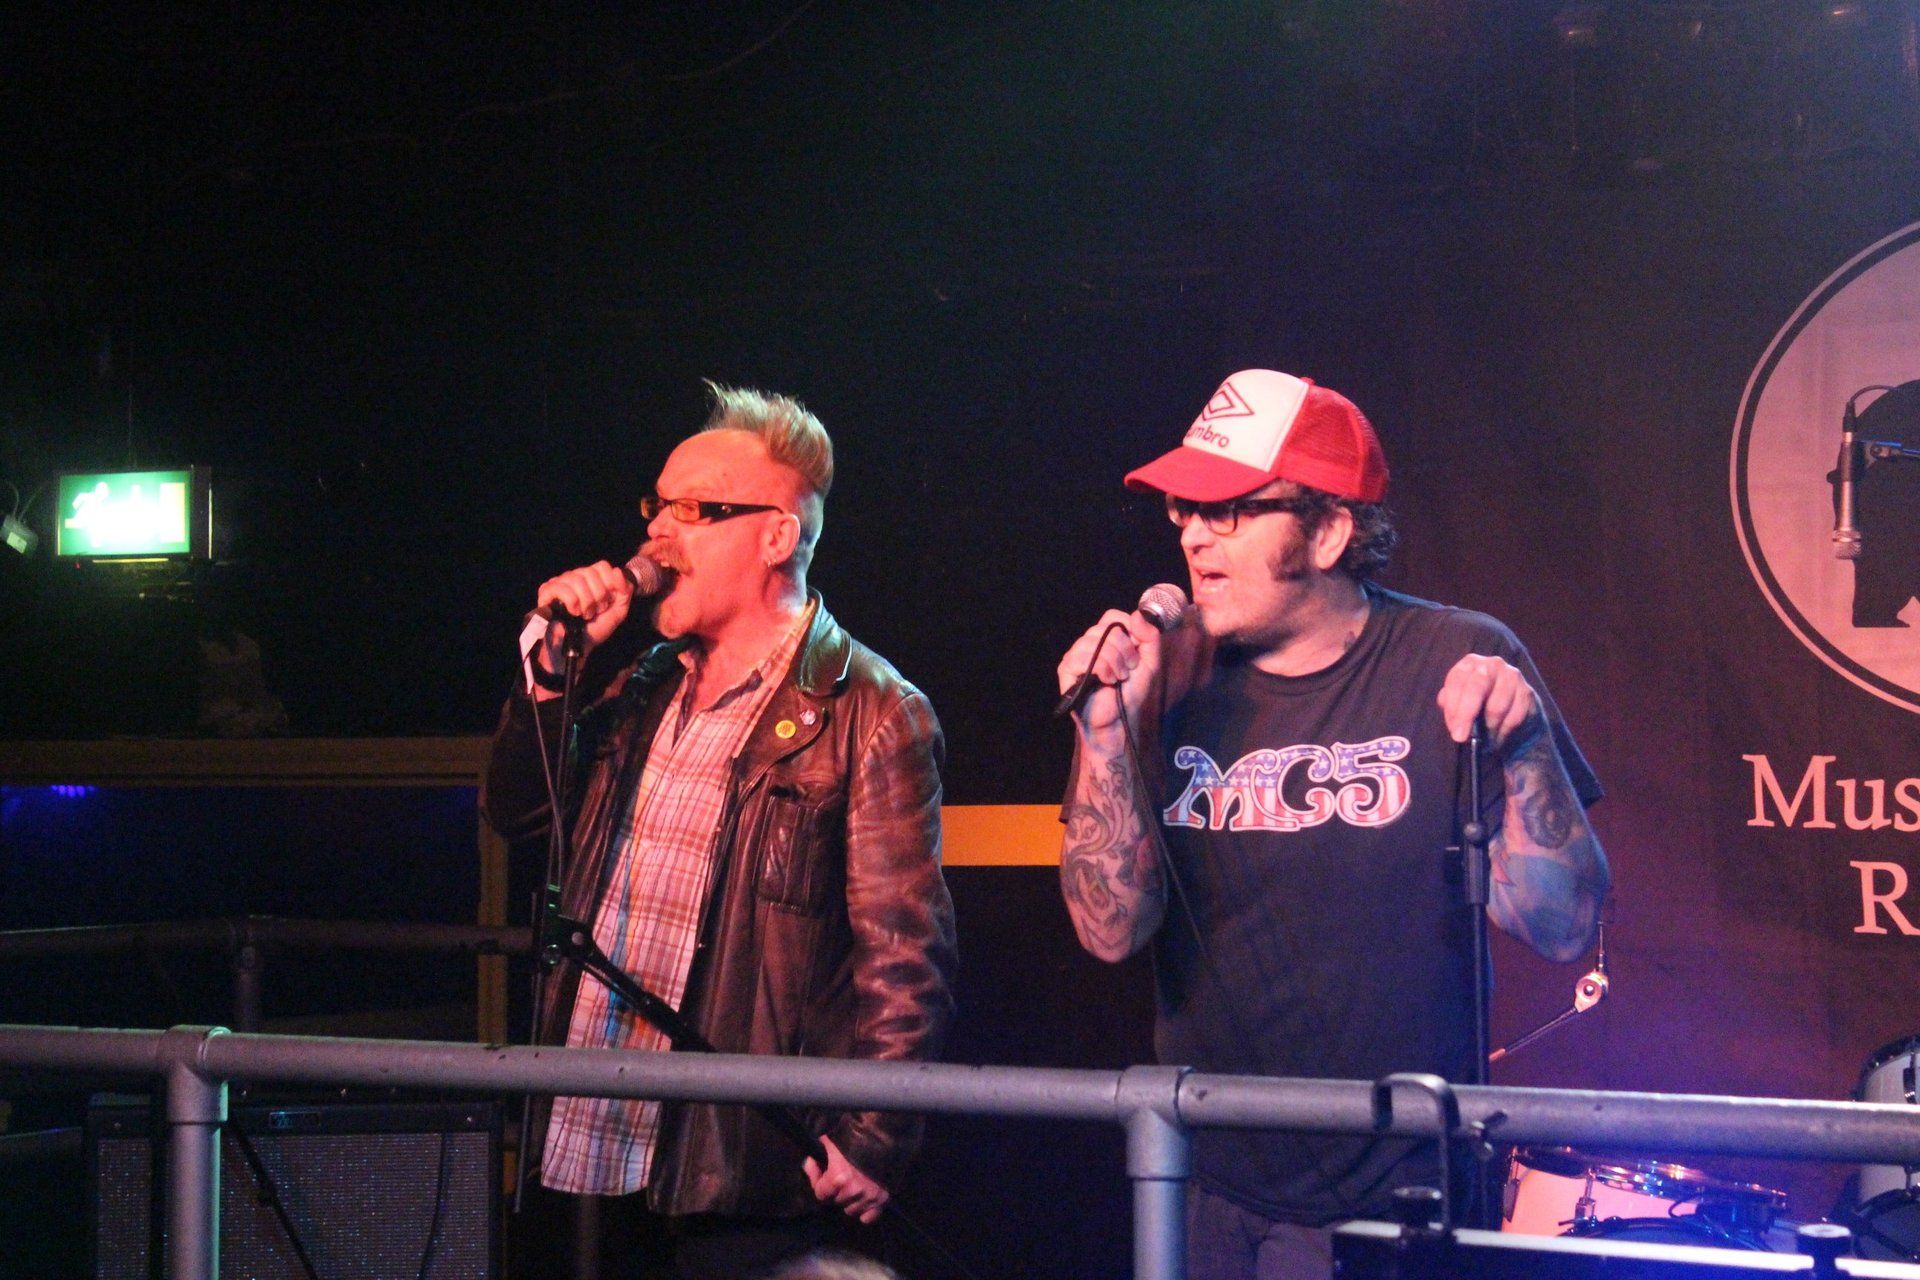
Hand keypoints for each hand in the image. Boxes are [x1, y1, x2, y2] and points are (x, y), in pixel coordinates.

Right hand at [534, 560, 634, 659]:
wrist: (578, 647)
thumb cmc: (595, 629)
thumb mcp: (617, 611)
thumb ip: (624, 591)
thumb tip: (617, 571)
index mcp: (591, 579)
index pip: (602, 566)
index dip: (609, 583)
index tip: (607, 601)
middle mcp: (575, 577)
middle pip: (590, 572)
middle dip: (598, 596)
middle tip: (594, 611)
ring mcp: (559, 582)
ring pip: (577, 579)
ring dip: (585, 603)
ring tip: (583, 615)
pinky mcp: (547, 591)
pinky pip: (562, 588)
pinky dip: (572, 603)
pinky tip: (572, 612)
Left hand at [804, 1134, 888, 1223]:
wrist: (886, 1134)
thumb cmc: (856, 1135)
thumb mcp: (833, 1139)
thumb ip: (819, 1151)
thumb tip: (809, 1162)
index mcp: (838, 1178)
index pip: (820, 1193)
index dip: (817, 1181)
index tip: (821, 1172)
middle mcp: (853, 1191)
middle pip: (836, 1201)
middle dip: (835, 1191)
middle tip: (839, 1177)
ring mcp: (869, 1196)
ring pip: (851, 1210)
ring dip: (849, 1200)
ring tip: (853, 1186)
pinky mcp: (882, 1198)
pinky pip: (869, 1217)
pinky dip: (865, 1210)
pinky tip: (863, 1200)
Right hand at [1056, 608, 1167, 742]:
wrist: (1119, 719)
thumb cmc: (1131, 692)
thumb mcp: (1149, 662)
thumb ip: (1149, 637)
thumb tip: (1139, 614)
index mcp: (1105, 638)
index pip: (1112, 616)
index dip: (1128, 631)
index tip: (1135, 654)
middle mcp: (1088, 642)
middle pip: (1106, 628)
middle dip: (1124, 651)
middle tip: (1127, 670)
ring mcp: (1075, 655)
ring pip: (1094, 641)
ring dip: (1114, 662)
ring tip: (1117, 678)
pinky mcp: (1066, 669)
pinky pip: (1083, 657)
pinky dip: (1101, 668)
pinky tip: (1106, 681)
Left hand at [1436, 653, 1542, 750]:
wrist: (1511, 702)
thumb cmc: (1478, 700)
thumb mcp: (1458, 698)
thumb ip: (1450, 703)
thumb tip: (1451, 712)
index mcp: (1470, 663)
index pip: (1457, 682)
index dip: (1453, 707)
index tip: (1453, 729)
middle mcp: (1492, 664)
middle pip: (1477, 688)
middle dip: (1466, 715)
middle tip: (1460, 737)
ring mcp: (1512, 676)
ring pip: (1496, 707)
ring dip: (1487, 728)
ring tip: (1483, 737)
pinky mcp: (1527, 692)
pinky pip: (1514, 717)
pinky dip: (1503, 731)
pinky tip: (1498, 735)